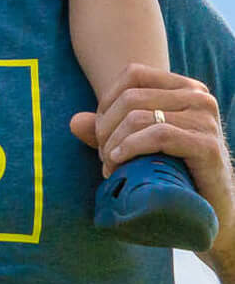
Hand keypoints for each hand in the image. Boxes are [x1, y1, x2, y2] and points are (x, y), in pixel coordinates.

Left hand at [72, 63, 233, 248]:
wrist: (210, 209)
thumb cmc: (171, 171)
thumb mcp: (136, 144)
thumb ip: (106, 129)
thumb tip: (74, 122)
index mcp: (185, 88)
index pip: (132, 75)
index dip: (106, 101)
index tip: (100, 132)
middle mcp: (199, 97)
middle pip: (130, 98)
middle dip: (105, 128)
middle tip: (103, 156)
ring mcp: (206, 120)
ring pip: (138, 117)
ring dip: (113, 144)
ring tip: (109, 166)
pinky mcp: (207, 146)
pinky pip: (158, 135)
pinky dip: (130, 148)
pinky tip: (119, 162)